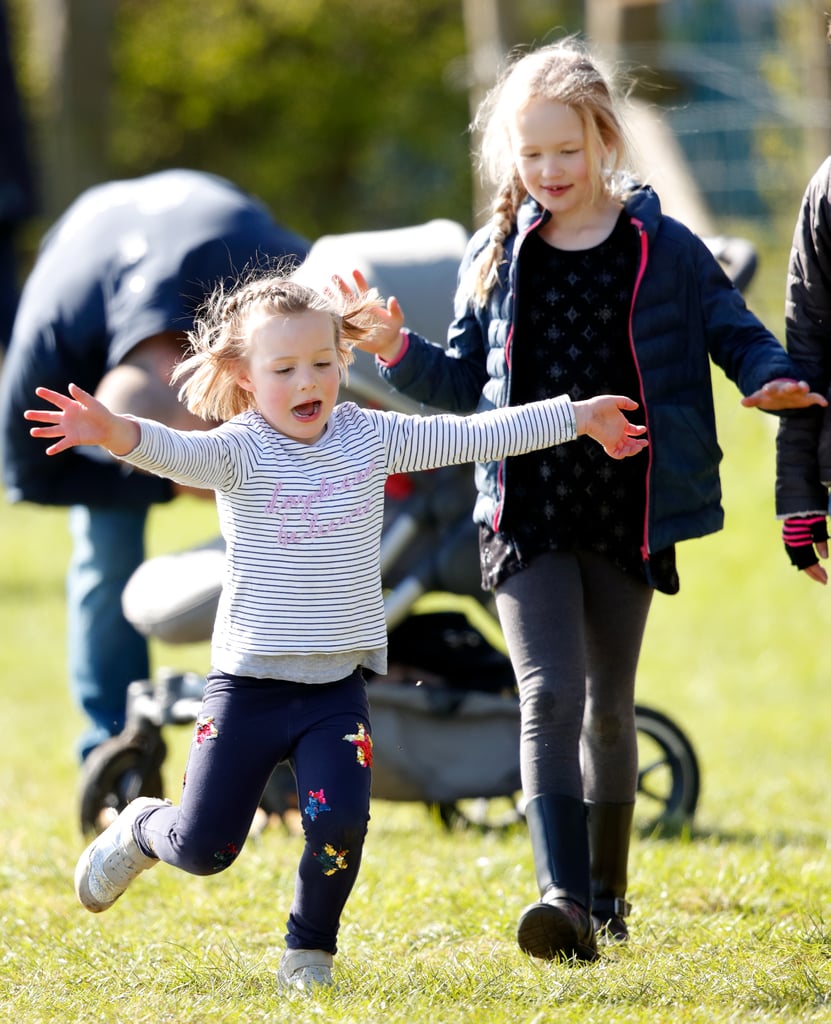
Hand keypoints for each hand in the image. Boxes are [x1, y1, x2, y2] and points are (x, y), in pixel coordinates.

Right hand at [24, 383, 139, 456]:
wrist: (109, 428)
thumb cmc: (101, 413)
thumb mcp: (92, 403)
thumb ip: (81, 395)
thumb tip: (70, 386)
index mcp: (71, 406)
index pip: (57, 399)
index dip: (48, 395)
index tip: (38, 390)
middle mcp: (67, 417)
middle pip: (50, 416)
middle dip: (38, 416)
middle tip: (26, 414)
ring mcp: (69, 429)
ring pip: (53, 430)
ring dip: (43, 432)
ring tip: (32, 432)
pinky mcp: (74, 439)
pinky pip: (63, 444)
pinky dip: (56, 448)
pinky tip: (48, 452)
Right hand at [332, 269, 405, 360]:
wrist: (386, 344)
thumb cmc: (393, 328)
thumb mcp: (397, 319)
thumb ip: (395, 309)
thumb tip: (392, 299)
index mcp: (369, 304)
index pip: (363, 289)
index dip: (359, 280)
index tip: (354, 271)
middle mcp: (359, 309)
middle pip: (348, 294)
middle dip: (341, 286)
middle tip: (334, 276)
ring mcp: (353, 318)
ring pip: (341, 306)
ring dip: (333, 298)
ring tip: (324, 289)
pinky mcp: (349, 329)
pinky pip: (339, 321)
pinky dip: (333, 316)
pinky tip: (324, 310)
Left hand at [573, 395, 647, 458]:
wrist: (586, 413)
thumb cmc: (597, 406)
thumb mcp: (614, 401)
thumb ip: (625, 402)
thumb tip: (636, 406)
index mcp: (619, 424)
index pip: (632, 431)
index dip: (639, 431)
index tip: (643, 429)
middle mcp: (617, 433)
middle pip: (630, 442)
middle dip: (639, 443)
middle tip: (645, 442)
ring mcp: (612, 439)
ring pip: (625, 450)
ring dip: (633, 450)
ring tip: (639, 446)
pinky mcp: (607, 444)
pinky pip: (616, 454)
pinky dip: (623, 454)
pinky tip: (630, 449)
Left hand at [740, 378, 826, 409]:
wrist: (782, 393)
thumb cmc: (771, 396)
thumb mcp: (761, 398)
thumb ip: (753, 400)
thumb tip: (742, 402)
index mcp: (775, 389)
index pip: (772, 388)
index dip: (769, 388)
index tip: (765, 389)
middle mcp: (787, 388)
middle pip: (789, 386)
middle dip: (790, 386)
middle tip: (791, 386)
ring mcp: (798, 392)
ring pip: (802, 388)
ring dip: (803, 387)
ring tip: (805, 388)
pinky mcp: (806, 397)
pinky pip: (815, 397)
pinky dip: (820, 399)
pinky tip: (825, 403)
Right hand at [782, 515, 828, 583]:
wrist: (796, 499)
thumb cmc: (809, 510)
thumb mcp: (819, 524)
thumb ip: (821, 541)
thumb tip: (825, 558)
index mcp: (799, 540)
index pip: (809, 562)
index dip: (817, 572)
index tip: (825, 580)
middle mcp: (791, 542)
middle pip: (802, 563)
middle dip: (814, 572)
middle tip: (824, 579)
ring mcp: (789, 540)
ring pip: (798, 559)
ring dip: (808, 566)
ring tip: (818, 572)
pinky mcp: (789, 537)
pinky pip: (795, 553)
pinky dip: (804, 559)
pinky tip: (810, 561)